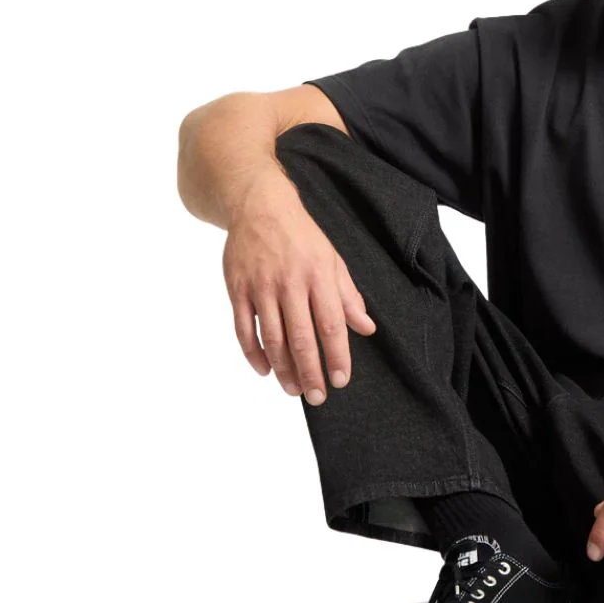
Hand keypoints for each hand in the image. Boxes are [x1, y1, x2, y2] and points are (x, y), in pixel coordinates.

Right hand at [223, 172, 376, 403]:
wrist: (259, 205)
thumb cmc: (301, 236)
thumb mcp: (332, 260)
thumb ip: (348, 297)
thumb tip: (367, 328)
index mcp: (318, 275)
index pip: (330, 324)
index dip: (336, 356)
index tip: (340, 380)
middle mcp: (289, 282)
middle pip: (301, 337)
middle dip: (310, 371)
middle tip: (317, 397)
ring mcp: (260, 286)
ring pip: (272, 338)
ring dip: (283, 369)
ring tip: (293, 389)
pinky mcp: (237, 288)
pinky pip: (244, 328)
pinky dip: (253, 353)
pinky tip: (264, 370)